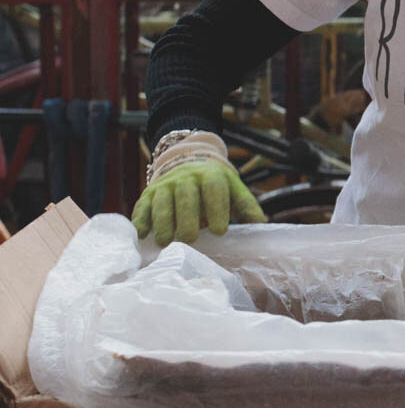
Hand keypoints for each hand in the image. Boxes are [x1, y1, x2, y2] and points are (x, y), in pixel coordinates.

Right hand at [132, 158, 266, 245]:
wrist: (187, 165)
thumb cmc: (215, 186)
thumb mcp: (233, 190)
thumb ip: (246, 206)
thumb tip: (261, 223)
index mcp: (210, 176)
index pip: (214, 189)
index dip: (217, 209)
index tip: (220, 230)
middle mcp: (185, 178)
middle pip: (185, 197)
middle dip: (186, 218)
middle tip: (190, 239)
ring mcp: (165, 185)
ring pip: (162, 202)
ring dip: (162, 222)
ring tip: (165, 242)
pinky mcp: (148, 194)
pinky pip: (142, 206)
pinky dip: (141, 220)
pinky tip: (141, 235)